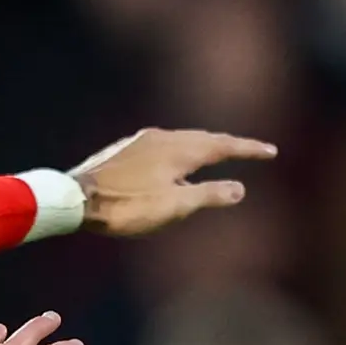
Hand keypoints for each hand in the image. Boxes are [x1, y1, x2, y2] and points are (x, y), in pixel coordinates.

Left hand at [69, 128, 280, 237]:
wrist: (74, 199)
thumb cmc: (125, 206)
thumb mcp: (173, 207)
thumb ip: (209, 195)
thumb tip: (240, 189)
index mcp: (179, 149)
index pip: (224, 145)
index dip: (249, 149)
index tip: (271, 151)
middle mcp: (163, 137)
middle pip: (204, 138)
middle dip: (229, 145)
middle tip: (250, 150)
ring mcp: (141, 141)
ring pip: (182, 141)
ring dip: (204, 148)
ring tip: (217, 156)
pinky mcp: (125, 150)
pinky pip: (164, 146)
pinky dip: (181, 153)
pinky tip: (175, 166)